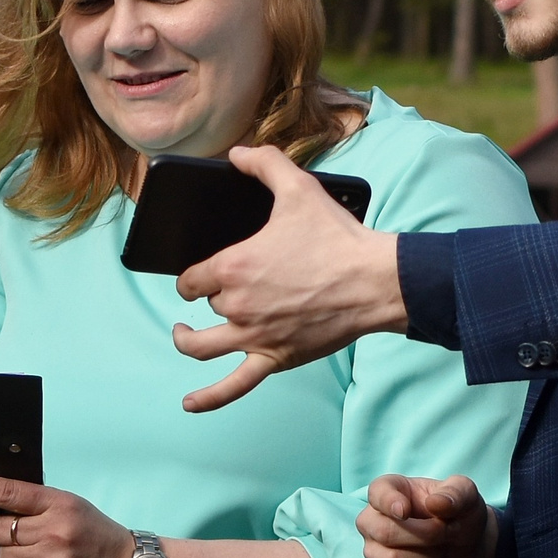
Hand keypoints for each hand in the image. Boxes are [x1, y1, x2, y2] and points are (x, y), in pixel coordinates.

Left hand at [169, 145, 405, 412]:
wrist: (374, 280)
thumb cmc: (337, 237)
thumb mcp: (298, 188)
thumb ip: (264, 164)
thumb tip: (238, 153)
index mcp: (233, 266)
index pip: (191, 277)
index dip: (193, 274)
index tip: (202, 271)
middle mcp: (236, 305)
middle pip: (207, 304)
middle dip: (211, 295)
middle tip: (220, 288)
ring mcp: (254, 336)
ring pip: (203, 346)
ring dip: (188, 340)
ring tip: (183, 334)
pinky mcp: (275, 358)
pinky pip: (233, 385)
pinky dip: (208, 398)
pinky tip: (189, 404)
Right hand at [358, 474, 495, 557]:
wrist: (468, 548)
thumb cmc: (459, 514)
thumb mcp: (466, 495)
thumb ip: (456, 493)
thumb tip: (436, 503)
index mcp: (387, 490)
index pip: (377, 493)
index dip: (388, 502)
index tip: (404, 511)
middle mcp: (372, 521)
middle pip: (384, 532)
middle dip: (425, 535)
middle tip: (448, 531)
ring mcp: (375, 552)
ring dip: (430, 556)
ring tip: (444, 547)